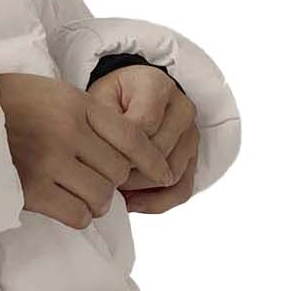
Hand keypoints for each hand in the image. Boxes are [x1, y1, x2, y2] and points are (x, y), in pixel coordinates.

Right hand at [0, 72, 174, 229]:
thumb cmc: (5, 104)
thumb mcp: (50, 92)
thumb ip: (85, 112)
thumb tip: (123, 146)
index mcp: (75, 104)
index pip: (132, 136)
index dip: (153, 160)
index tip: (164, 173)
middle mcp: (67, 132)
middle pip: (119, 170)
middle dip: (115, 181)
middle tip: (99, 180)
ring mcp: (49, 161)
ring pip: (101, 195)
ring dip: (97, 200)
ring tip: (82, 194)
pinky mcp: (31, 189)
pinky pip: (77, 214)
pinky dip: (79, 215)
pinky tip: (67, 206)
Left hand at [86, 65, 198, 211]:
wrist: (131, 95)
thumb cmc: (113, 98)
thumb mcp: (99, 98)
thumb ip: (103, 123)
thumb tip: (106, 161)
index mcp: (158, 87)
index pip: (143, 125)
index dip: (118, 146)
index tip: (97, 154)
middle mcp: (182, 109)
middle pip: (158, 153)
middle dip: (126, 170)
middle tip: (99, 176)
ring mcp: (191, 135)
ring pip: (170, 175)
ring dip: (138, 187)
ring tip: (111, 187)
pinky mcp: (193, 158)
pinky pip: (182, 190)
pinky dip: (156, 202)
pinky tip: (132, 202)